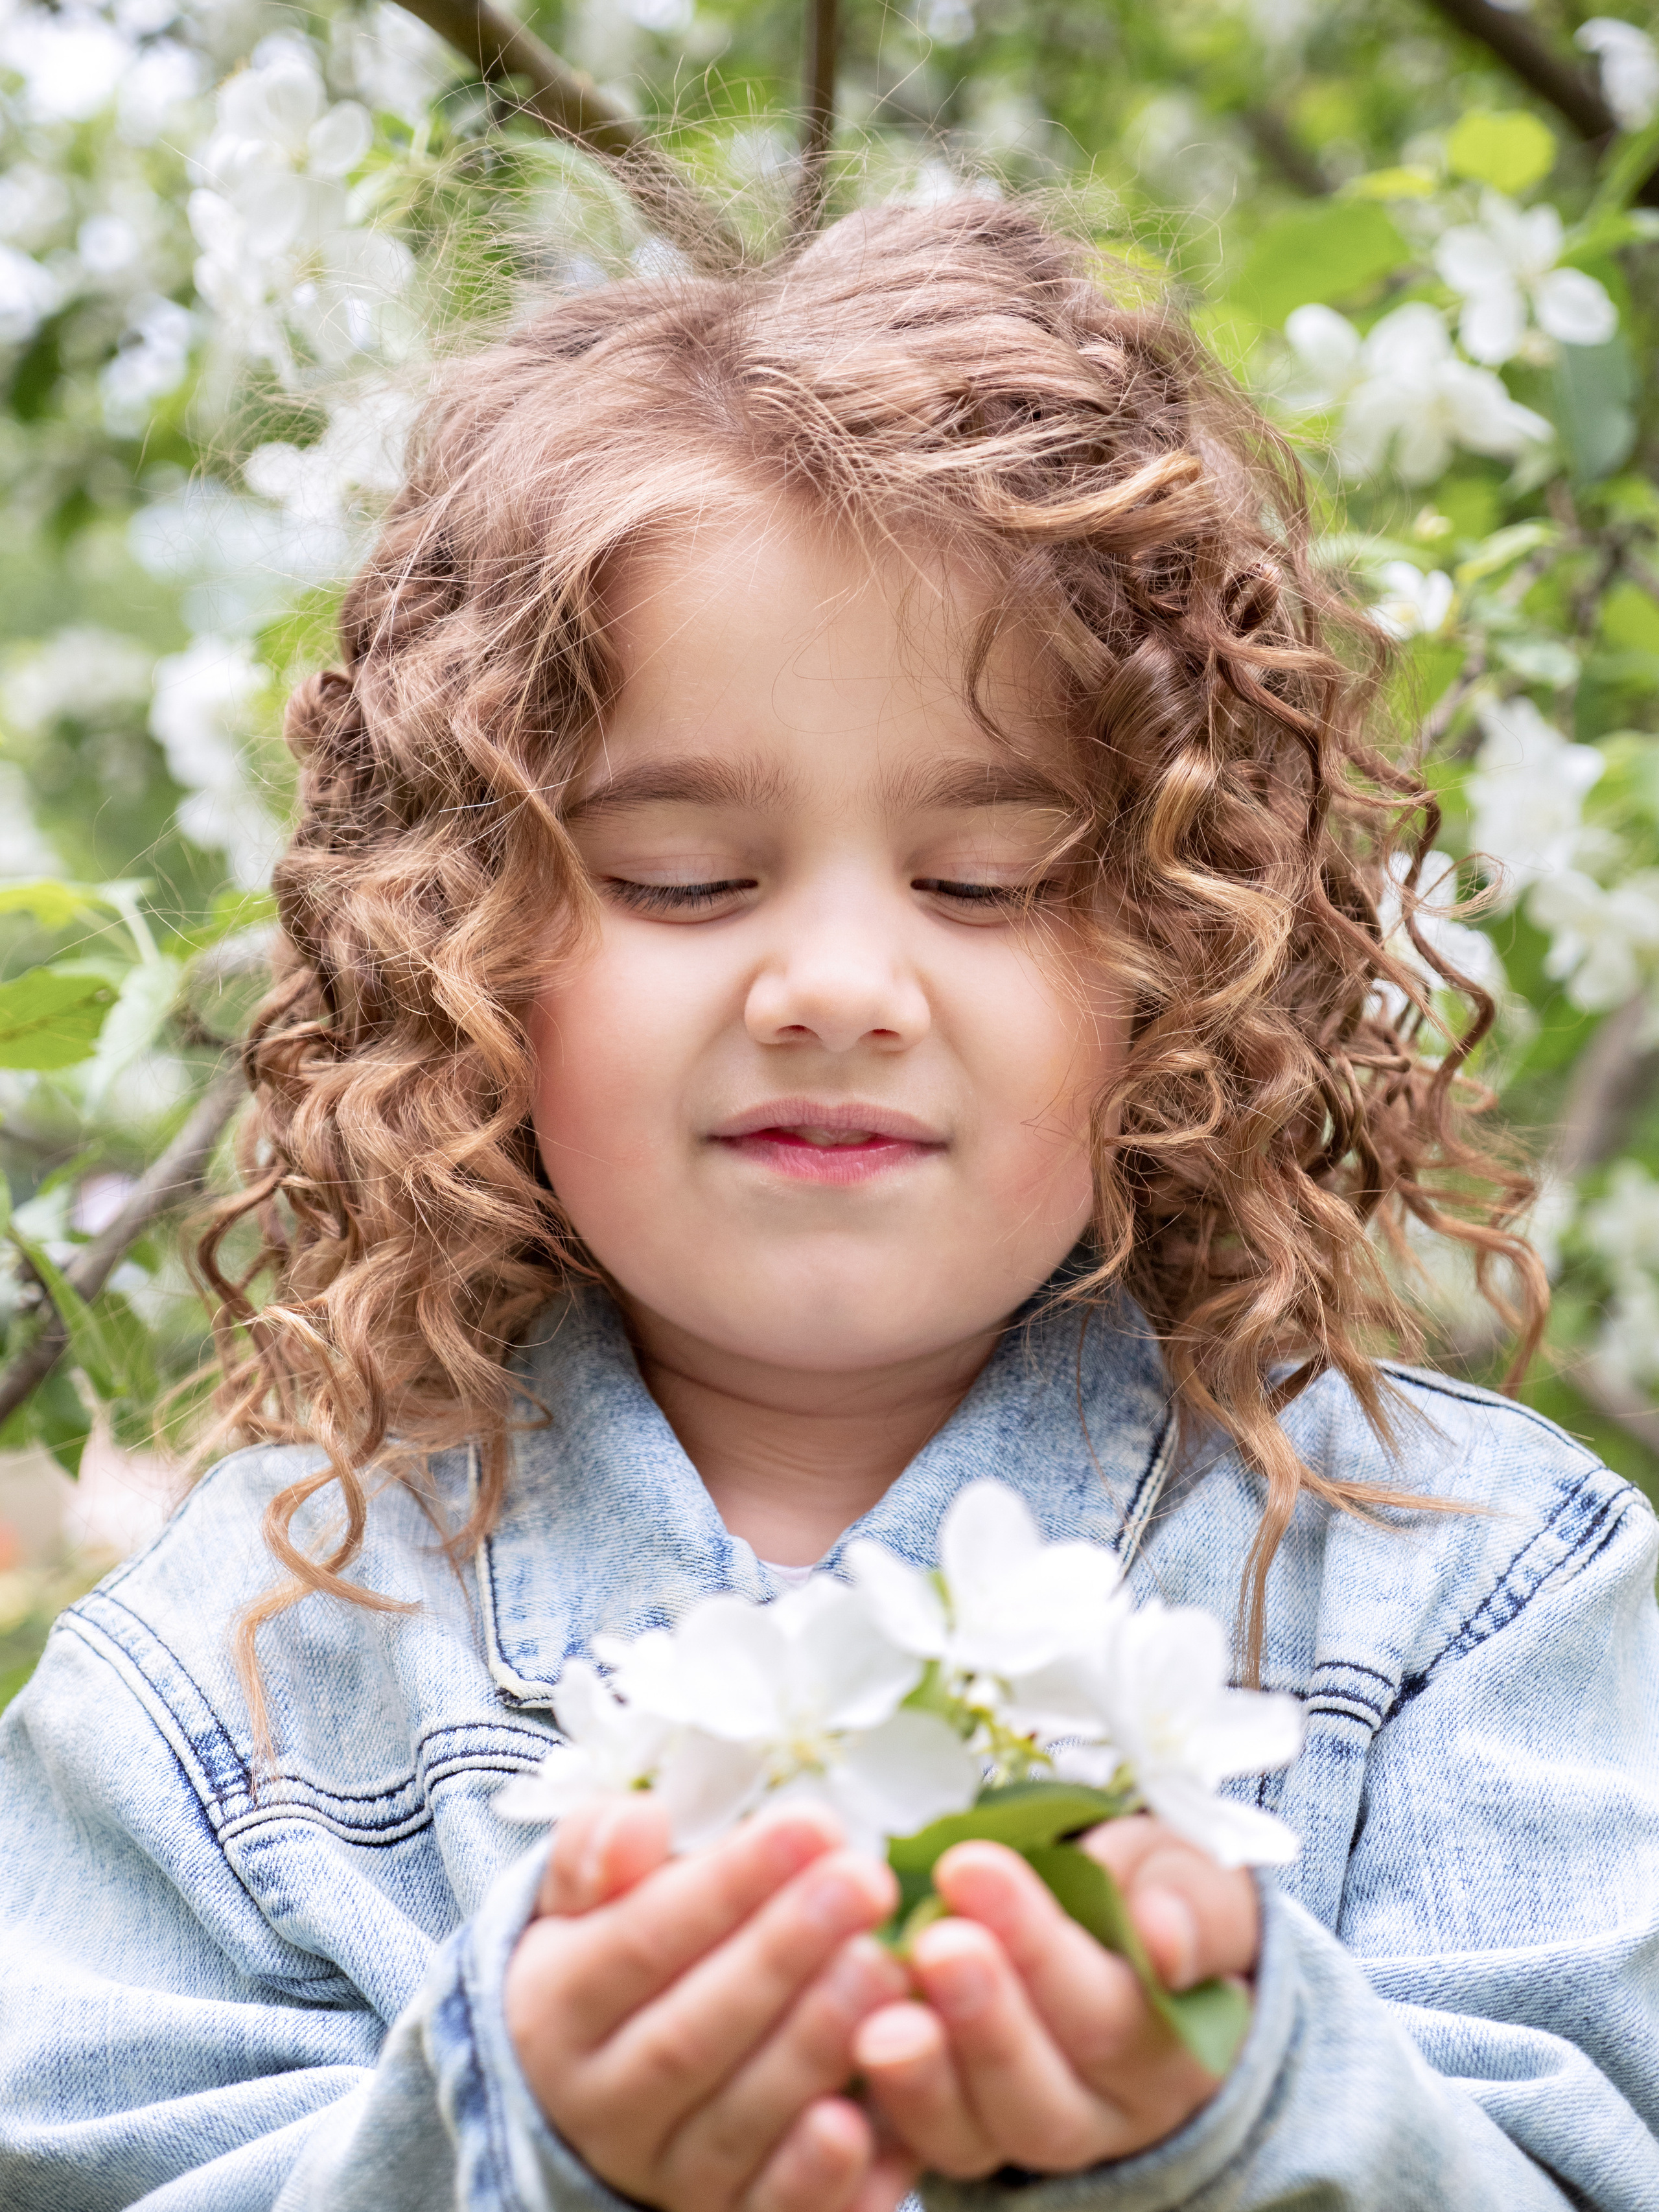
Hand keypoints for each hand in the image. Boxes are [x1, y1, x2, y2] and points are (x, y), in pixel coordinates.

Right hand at [505, 1795, 917, 2211]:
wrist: (605, 2088)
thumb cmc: (620, 1954)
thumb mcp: (588, 1894)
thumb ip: (601, 1848)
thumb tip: (639, 1825)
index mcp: (558, 2007)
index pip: (639, 1942)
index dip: (728, 1886)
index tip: (812, 1824)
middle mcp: (601, 2104)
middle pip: (691, 2034)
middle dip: (784, 1953)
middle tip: (865, 1882)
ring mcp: (663, 2176)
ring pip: (735, 2123)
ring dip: (815, 2045)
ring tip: (885, 1969)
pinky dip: (817, 2175)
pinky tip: (866, 2118)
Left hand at [851, 1815, 1257, 2177]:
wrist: (1116, 1933)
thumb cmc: (1145, 1893)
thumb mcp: (1182, 1879)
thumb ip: (1186, 1906)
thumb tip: (1163, 1941)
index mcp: (1174, 2049)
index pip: (1111, 2014)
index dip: (1038, 1947)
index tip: (967, 1867)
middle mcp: (1106, 2112)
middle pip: (1045, 2093)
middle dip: (982, 2018)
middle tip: (930, 1945)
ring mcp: (1028, 2131)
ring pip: (980, 2134)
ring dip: (925, 2078)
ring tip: (879, 2021)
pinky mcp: (963, 2134)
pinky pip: (922, 2144)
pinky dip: (882, 2101)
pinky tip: (844, 2038)